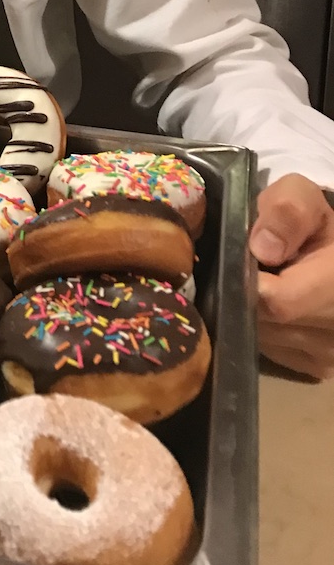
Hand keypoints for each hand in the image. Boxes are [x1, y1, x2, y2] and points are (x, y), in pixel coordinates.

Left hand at [250, 173, 333, 380]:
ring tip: (263, 284)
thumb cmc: (315, 222)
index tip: (239, 261)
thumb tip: (263, 248)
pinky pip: (272, 351)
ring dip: (252, 311)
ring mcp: (332, 355)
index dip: (248, 282)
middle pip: (265, 323)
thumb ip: (287, 211)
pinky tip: (270, 306)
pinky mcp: (321, 368)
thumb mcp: (303, 197)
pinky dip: (263, 328)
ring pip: (264, 339)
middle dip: (245, 294)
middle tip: (247, 269)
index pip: (280, 302)